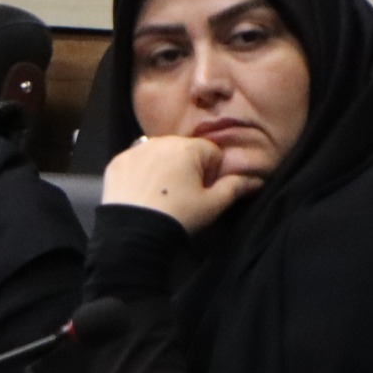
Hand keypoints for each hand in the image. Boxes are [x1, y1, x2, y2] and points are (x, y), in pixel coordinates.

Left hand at [102, 134, 260, 234]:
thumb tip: (255, 180)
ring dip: (165, 167)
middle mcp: (159, 141)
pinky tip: (143, 192)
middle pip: (184, 150)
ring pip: (159, 153)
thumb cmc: (179, 216)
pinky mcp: (116, 161)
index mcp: (187, 148)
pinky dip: (142, 172)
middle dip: (188, 167)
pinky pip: (136, 161)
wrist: (133, 231)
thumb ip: (235, 187)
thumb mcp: (213, 204)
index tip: (204, 190)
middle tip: (184, 194)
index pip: (211, 152)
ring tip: (164, 194)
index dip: (212, 172)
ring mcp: (134, 150)